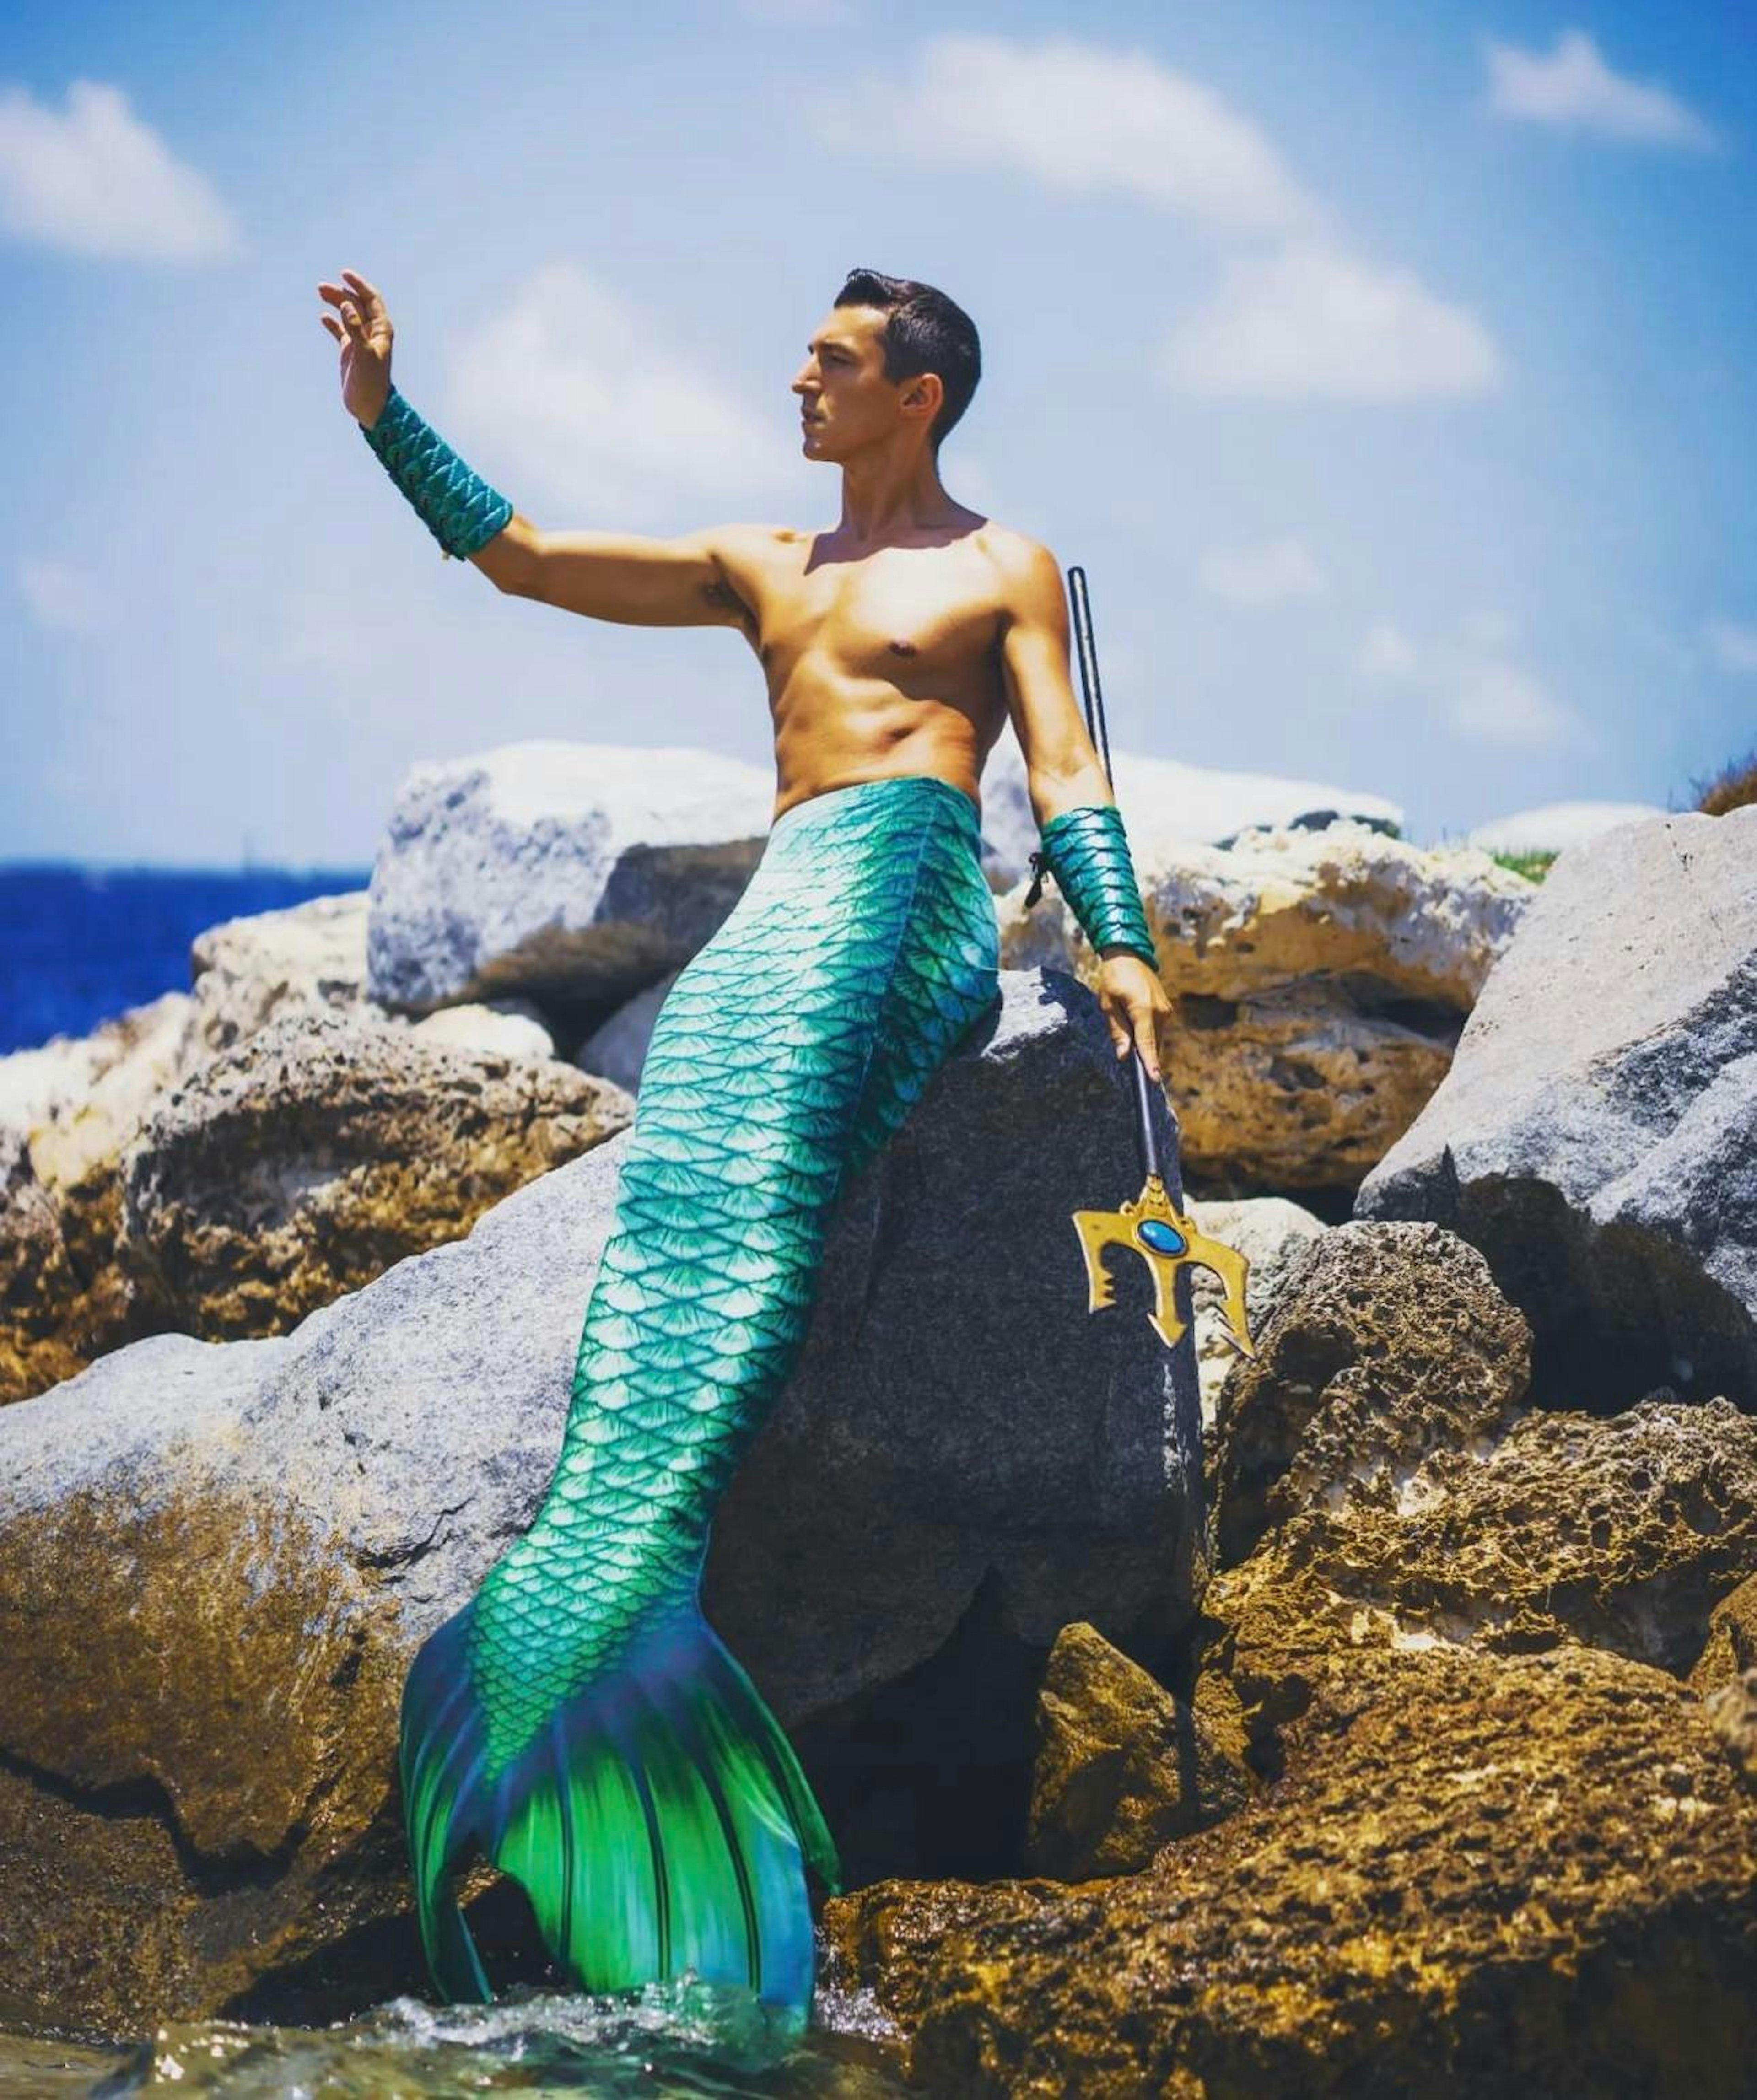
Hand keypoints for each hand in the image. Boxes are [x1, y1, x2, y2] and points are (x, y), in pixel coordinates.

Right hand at [317, 267, 392, 427]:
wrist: (370, 407)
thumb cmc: (371, 383)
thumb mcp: (364, 354)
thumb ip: (356, 329)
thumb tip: (347, 305)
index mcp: (382, 330)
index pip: (371, 300)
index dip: (359, 285)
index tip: (344, 274)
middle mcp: (372, 333)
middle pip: (356, 304)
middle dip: (341, 293)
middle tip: (321, 288)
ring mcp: (360, 341)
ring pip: (347, 315)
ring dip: (335, 303)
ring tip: (319, 293)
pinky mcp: (350, 351)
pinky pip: (340, 331)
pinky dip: (332, 323)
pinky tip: (323, 317)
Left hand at [1097, 949, 1172, 1082]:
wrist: (1129, 955)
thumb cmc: (1113, 978)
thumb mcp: (1108, 1004)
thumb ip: (1117, 1030)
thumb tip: (1123, 1055)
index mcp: (1144, 1010)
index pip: (1147, 1043)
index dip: (1150, 1063)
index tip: (1154, 1080)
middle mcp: (1160, 1011)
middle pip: (1153, 1044)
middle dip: (1144, 1056)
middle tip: (1132, 1063)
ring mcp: (1166, 1010)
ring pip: (1156, 1038)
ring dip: (1145, 1043)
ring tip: (1128, 1032)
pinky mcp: (1166, 1008)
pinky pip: (1158, 1029)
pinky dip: (1148, 1034)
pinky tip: (1135, 1027)